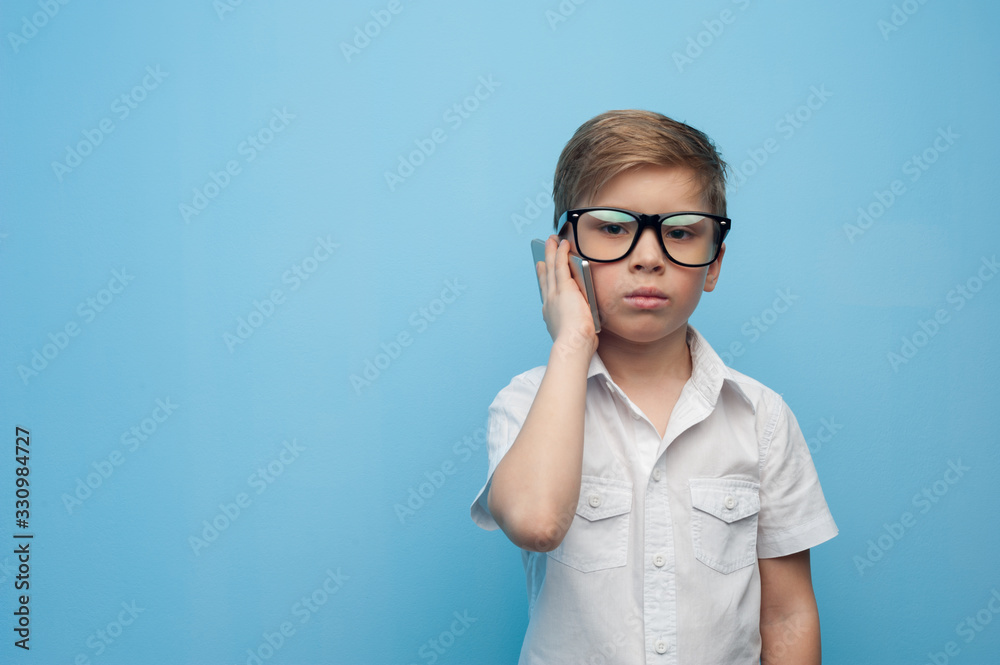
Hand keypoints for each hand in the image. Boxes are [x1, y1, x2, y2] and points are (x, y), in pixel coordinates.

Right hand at [536, 236, 598, 357]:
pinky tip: (562, 243)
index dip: (544, 277)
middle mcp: (549, 301)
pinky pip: (561, 265)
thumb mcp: (577, 330)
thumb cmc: (578, 344)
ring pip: (552, 267)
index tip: (541, 267)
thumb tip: (587, 320)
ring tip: (552, 239)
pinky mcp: (564, 288)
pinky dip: (560, 253)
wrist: (573, 344)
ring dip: (551, 252)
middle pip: (546, 276)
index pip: (547, 291)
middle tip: (544, 248)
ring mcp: (555, 293)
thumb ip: (580, 321)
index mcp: (551, 313)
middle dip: (546, 260)